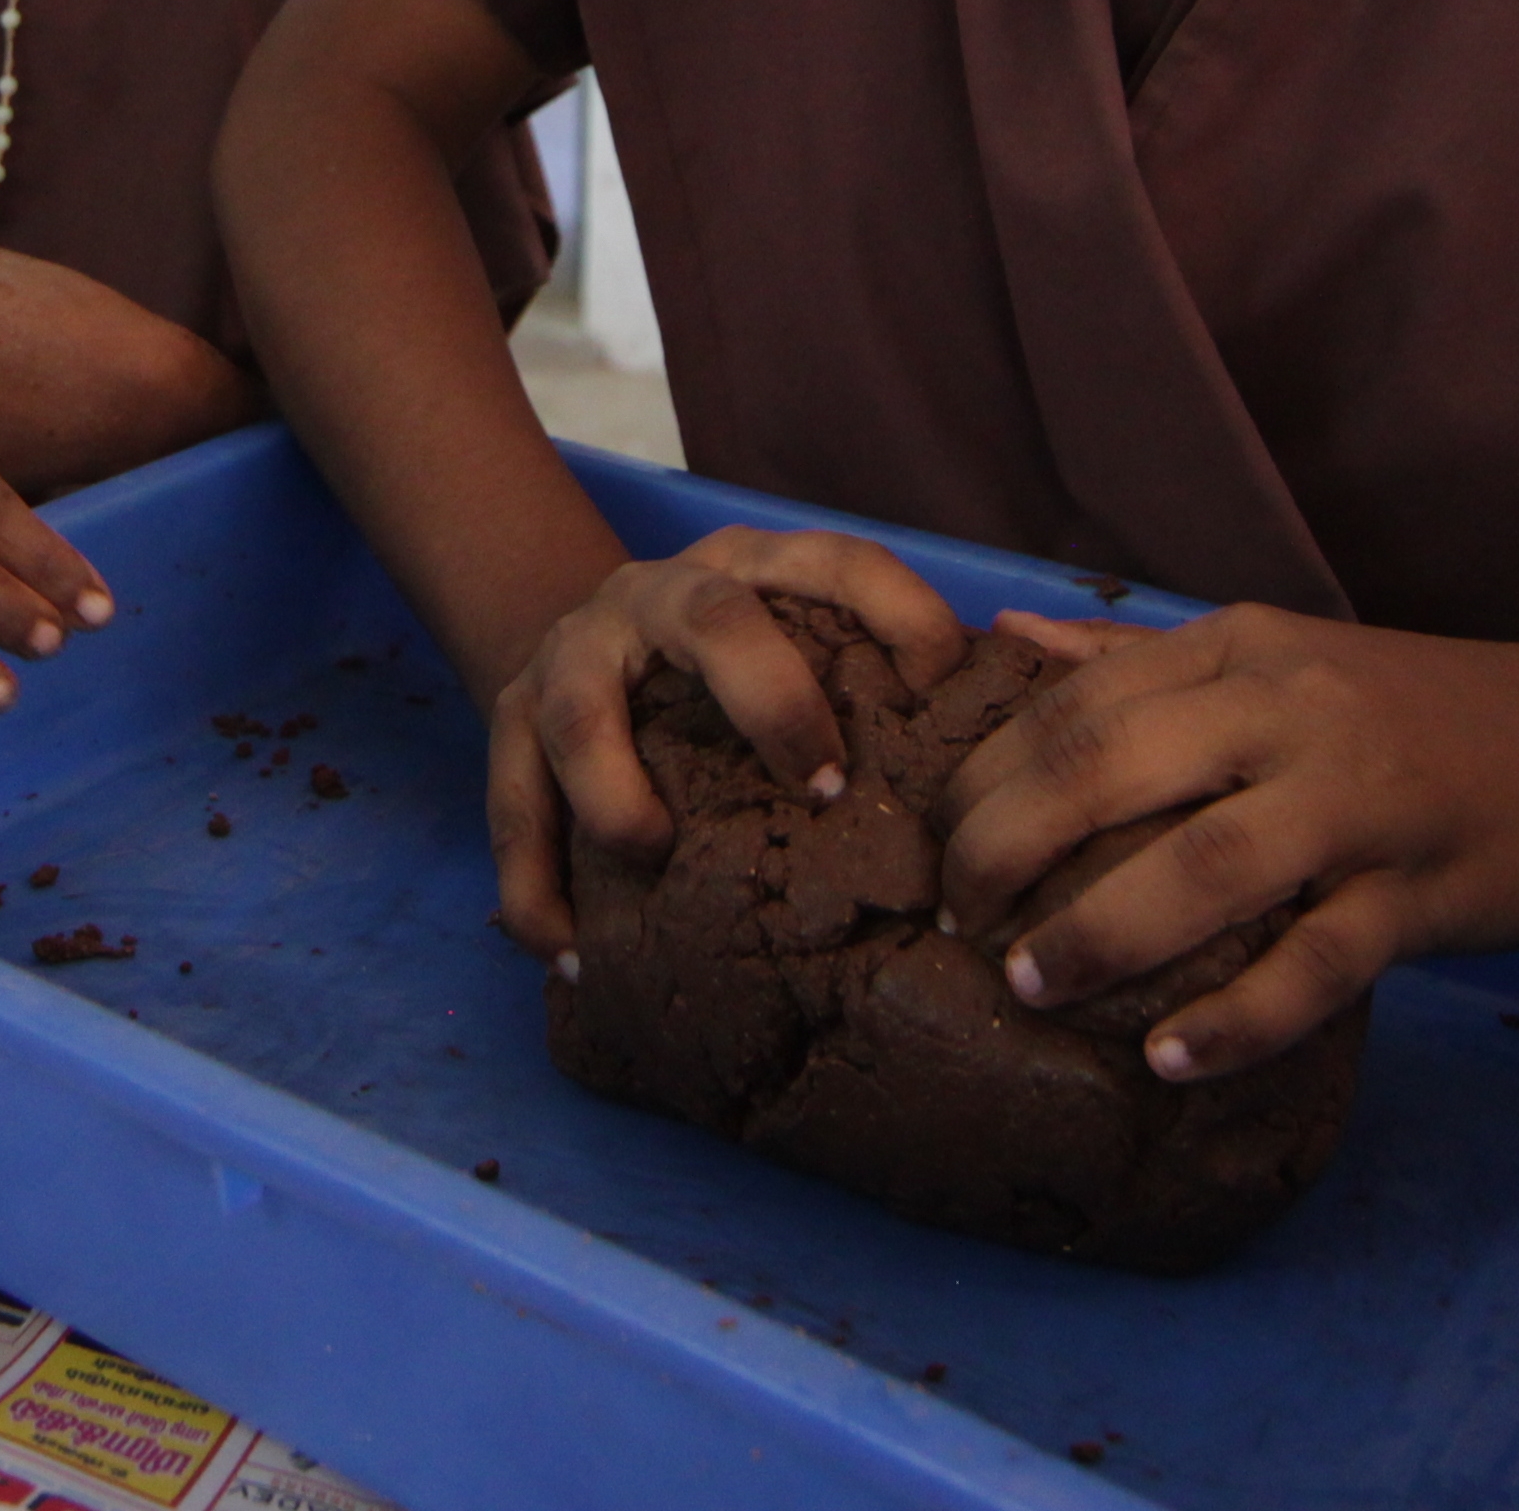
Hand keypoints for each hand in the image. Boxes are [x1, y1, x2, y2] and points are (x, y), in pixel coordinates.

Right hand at [484, 526, 968, 956]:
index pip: (835, 561)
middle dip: (769, 697)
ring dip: (618, 795)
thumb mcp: (798, 640)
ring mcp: (573, 656)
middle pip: (709, 615)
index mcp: (751, 570)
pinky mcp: (505, 722)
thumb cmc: (729, 668)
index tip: (941, 685)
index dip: (896, 612)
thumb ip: (883, 675)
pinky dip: (536, 890)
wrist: (574, 642)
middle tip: (822, 787)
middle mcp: (657, 597)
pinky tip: (573, 958)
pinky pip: (509, 809)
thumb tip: (1014, 727)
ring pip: (578, 713)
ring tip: (655, 858)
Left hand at [934, 604, 1518, 1081]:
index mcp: (1243, 650)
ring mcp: (1358, 802)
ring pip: (1203, 868)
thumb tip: (1010, 646)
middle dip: (1006, 849)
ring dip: (1100, 933)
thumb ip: (1144, 661)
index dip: (985, 777)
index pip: (1074, 704)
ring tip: (1030, 986)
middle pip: (1109, 772)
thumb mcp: (1281, 656)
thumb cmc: (1421, 710)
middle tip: (954, 923)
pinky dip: (1236, 1016)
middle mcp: (1290, 712)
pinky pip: (1315, 964)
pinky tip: (1168, 1058)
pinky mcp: (1421, 891)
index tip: (930, 843)